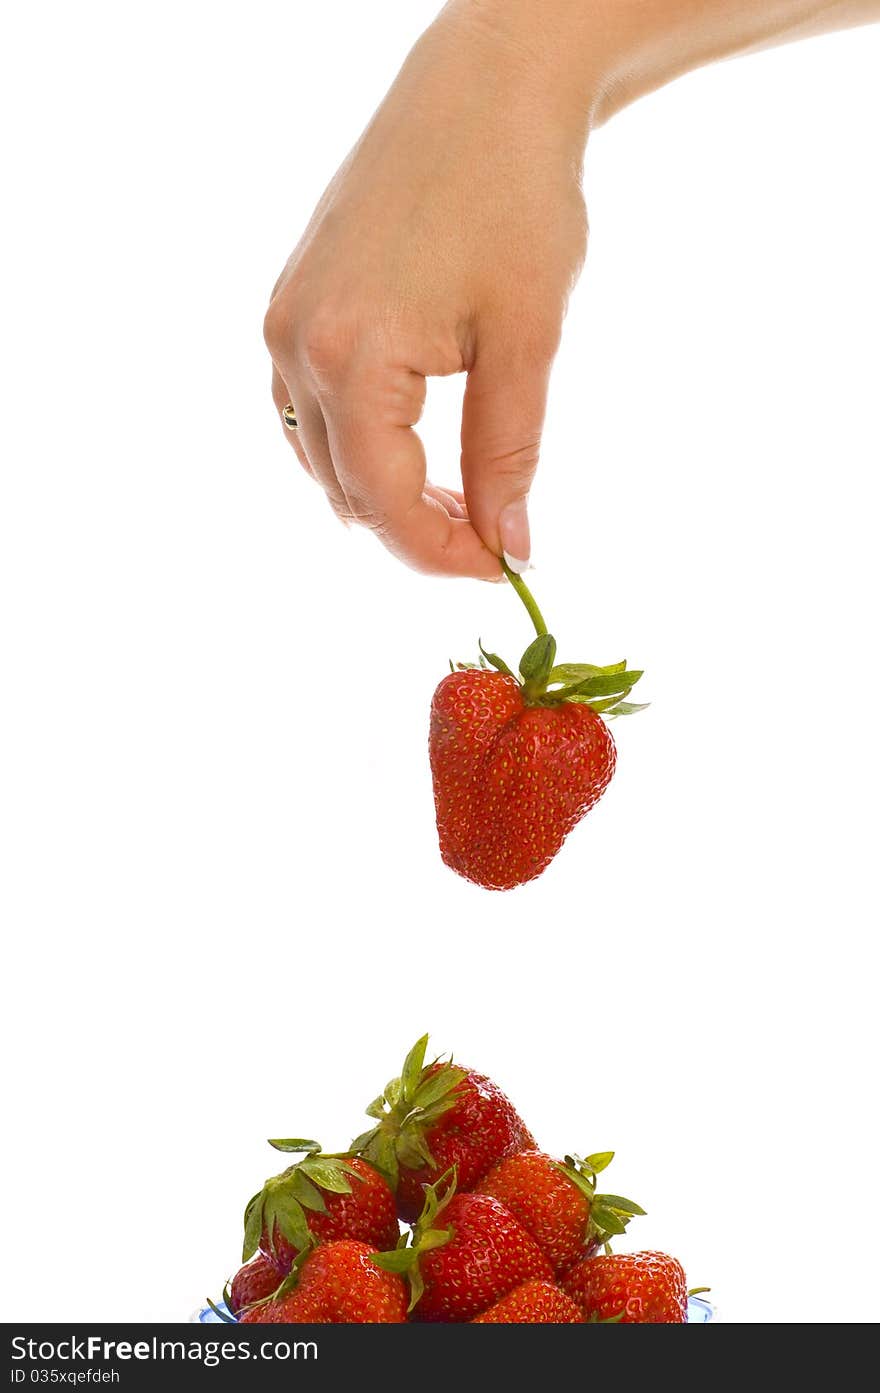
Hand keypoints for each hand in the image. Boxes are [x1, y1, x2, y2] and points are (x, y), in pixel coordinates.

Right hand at [264, 4, 587, 577]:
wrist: (482, 88)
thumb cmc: (515, 197)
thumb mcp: (524, 339)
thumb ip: (508, 454)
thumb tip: (510, 545)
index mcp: (351, 356)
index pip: (385, 503)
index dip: (442, 554)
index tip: (504, 569)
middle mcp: (297, 344)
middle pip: (346, 490)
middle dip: (417, 530)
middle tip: (494, 537)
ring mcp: (285, 320)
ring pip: (320, 456)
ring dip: (384, 493)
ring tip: (461, 497)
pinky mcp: (292, 301)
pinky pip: (307, 408)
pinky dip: (356, 446)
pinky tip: (413, 447)